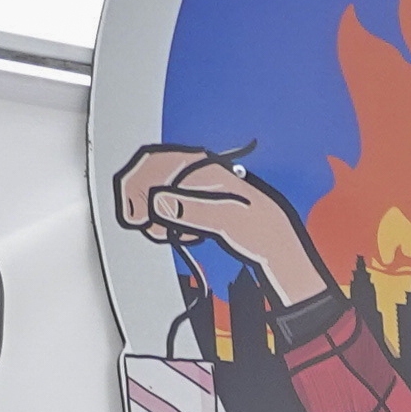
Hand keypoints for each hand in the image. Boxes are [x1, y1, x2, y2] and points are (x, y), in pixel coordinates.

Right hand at [112, 146, 331, 309]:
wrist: (277, 250)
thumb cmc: (261, 231)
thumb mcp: (227, 219)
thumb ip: (192, 209)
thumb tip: (159, 201)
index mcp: (203, 167)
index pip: (154, 161)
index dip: (136, 184)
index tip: (133, 212)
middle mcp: (197, 174)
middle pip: (151, 176)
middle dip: (142, 201)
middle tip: (146, 224)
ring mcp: (196, 191)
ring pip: (157, 196)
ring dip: (155, 216)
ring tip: (169, 231)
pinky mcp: (197, 208)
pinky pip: (169, 210)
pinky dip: (167, 223)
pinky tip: (181, 233)